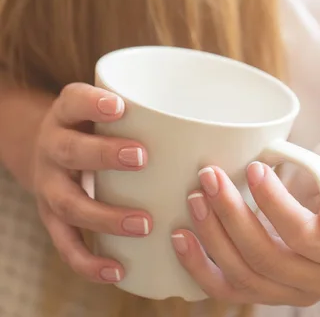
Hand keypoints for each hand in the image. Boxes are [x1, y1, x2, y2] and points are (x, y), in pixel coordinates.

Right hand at [32, 83, 151, 283]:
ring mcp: (48, 185)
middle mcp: (52, 147)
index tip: (121, 106)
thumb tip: (222, 113)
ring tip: (144, 223)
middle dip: (104, 154)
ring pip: (68, 202)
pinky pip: (65, 244)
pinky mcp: (51, 218)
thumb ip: (147, 107)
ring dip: (105, 216)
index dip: (92, 103)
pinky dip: (89, 261)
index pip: (73, 100)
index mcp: (68, 112)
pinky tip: (117, 269)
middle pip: (70, 150)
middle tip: (142, 157)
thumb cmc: (99, 125)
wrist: (52, 150)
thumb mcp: (109, 106)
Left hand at [171, 140, 319, 305]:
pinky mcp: (268, 290)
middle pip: (269, 258)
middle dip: (232, 215)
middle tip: (210, 177)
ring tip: (195, 198)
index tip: (254, 168)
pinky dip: (200, 268)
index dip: (275, 204)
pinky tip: (181, 238)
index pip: (305, 235)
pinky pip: (229, 290)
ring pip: (245, 277)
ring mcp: (294, 292)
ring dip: (212, 238)